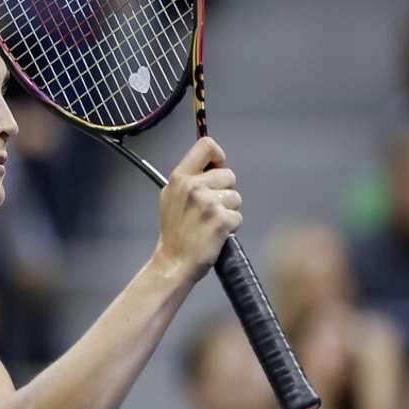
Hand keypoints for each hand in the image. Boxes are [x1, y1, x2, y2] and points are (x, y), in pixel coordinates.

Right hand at [153, 137, 241, 284]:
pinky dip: (231, 227)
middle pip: (228, 175)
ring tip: (210, 223)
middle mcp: (193, 187)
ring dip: (228, 211)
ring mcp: (208, 203)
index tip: (217, 169)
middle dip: (225, 192)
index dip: (218, 156)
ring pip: (235, 197)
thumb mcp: (171, 197)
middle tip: (209, 210)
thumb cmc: (175, 232)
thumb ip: (189, 178)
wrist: (173, 263)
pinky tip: (215, 234)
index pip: (206, 146)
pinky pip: (238, 216)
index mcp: (179, 178)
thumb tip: (212, 163)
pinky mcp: (222, 220)